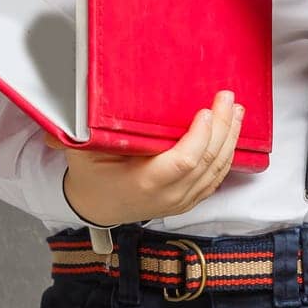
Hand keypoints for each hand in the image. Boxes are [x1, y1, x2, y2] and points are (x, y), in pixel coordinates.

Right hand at [42, 89, 244, 224]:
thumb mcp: (82, 151)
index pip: (183, 161)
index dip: (199, 137)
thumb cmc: (91, 175)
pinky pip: (215, 179)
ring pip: (217, 171)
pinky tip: (231, 135)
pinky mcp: (188, 200)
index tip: (204, 110)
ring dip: (230, 139)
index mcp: (144, 183)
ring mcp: (181, 201)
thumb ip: (81, 130)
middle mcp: (168, 196)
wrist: (96, 208)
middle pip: (207, 163)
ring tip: (235, 111)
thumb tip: (73, 103)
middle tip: (227, 98)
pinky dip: (227, 156)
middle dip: (222, 128)